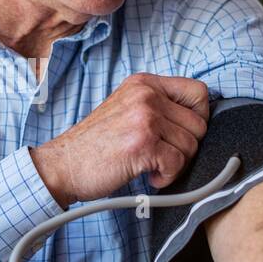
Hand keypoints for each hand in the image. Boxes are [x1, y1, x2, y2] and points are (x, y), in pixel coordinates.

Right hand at [29, 73, 209, 205]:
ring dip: (175, 165)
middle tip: (161, 156)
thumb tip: (198, 120)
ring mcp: (145, 118)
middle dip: (185, 147)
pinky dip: (166, 177)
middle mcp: (146, 95)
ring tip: (150, 166)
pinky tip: (148, 176)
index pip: (198, 91)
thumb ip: (157, 106)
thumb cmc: (95, 145)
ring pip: (191, 146)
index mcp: (144, 83)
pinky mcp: (143, 144)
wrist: (63, 165)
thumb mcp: (126, 109)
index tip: (180, 134)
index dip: (198, 117)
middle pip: (199, 124)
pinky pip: (178, 164)